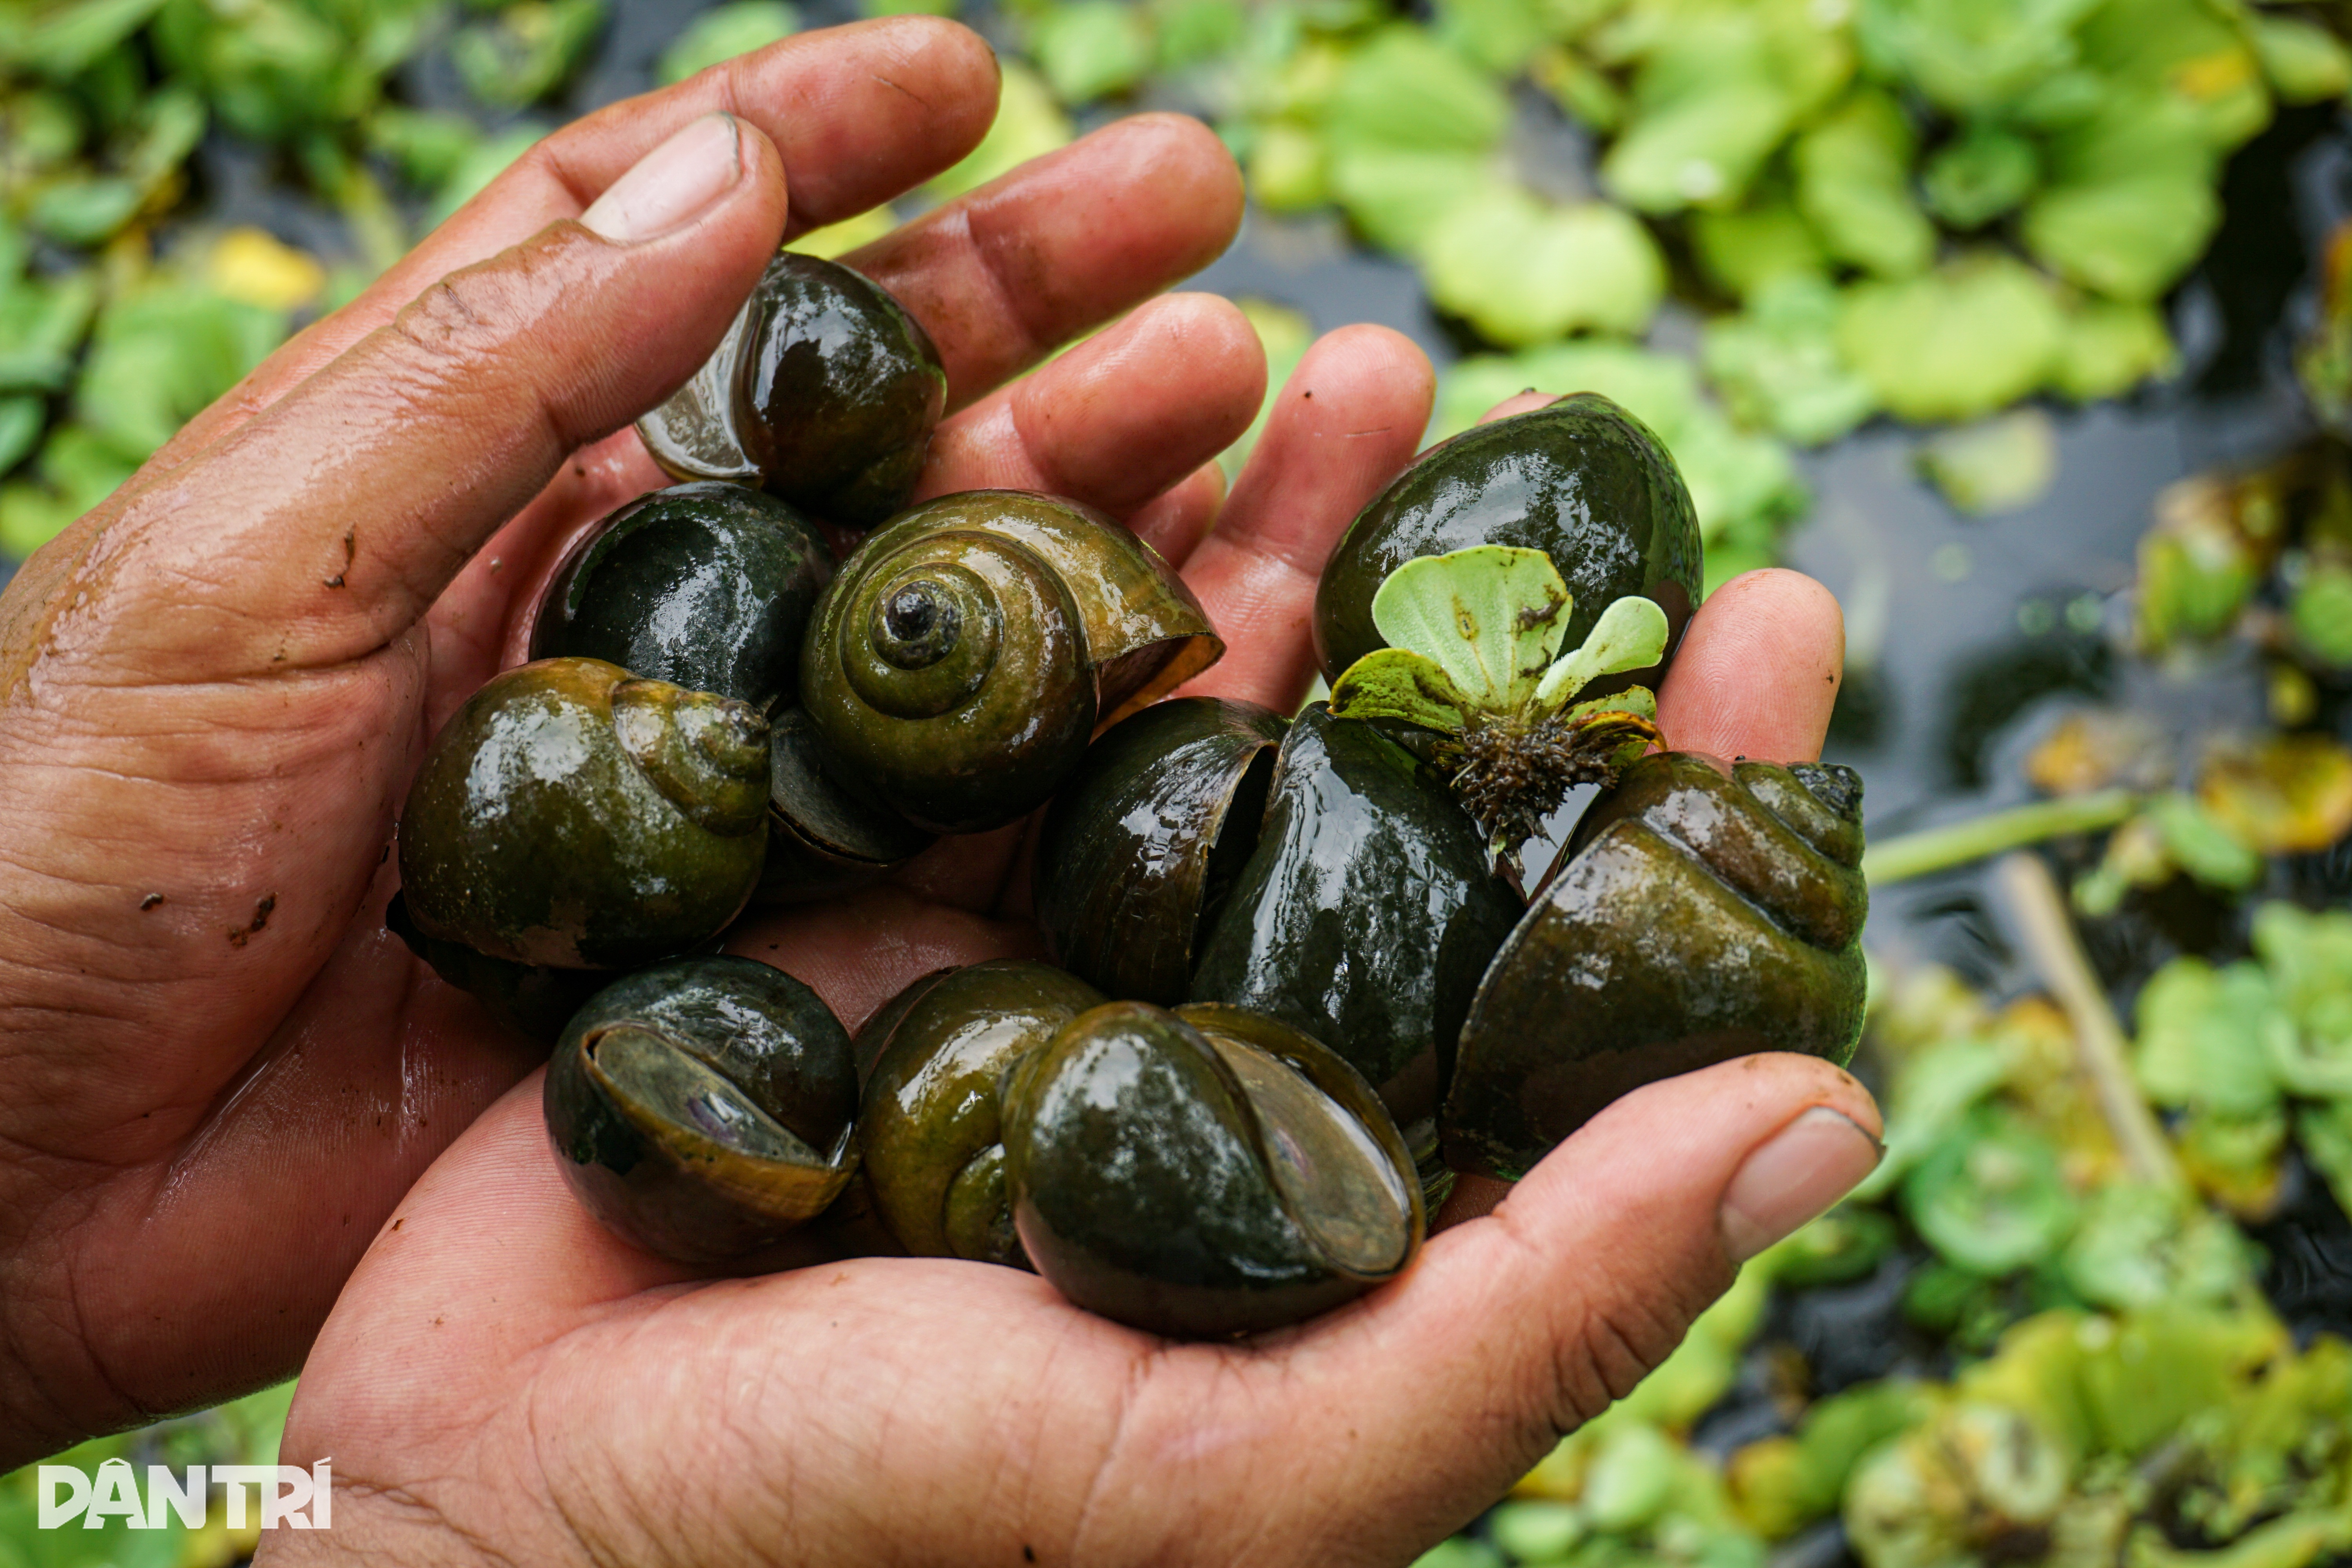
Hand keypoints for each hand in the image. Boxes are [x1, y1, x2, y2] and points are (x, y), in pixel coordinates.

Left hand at [0, 18, 1256, 1461]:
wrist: (10, 1186)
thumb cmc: (52, 837)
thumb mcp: (244, 554)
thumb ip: (493, 365)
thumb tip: (726, 173)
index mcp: (478, 465)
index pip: (676, 253)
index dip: (822, 146)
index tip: (963, 75)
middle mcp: (629, 601)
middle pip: (876, 419)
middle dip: (1048, 301)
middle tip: (1208, 216)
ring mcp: (718, 773)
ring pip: (966, 607)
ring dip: (1130, 492)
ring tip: (1295, 387)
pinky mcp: (771, 942)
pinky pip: (984, 823)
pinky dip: (1127, 735)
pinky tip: (1259, 630)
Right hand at [269, 389, 1882, 1559]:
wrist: (502, 1515)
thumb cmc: (870, 1535)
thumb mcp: (1247, 1463)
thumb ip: (1537, 1309)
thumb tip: (1826, 1126)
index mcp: (1324, 1195)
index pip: (1557, 971)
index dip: (1681, 800)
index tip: (1775, 619)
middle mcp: (1192, 1061)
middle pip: (1380, 805)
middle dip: (1476, 622)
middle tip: (1579, 454)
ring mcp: (1018, 968)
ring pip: (1190, 716)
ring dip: (1278, 542)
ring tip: (1357, 369)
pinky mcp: (850, 905)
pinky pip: (987, 707)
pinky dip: (1055, 567)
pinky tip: (1134, 438)